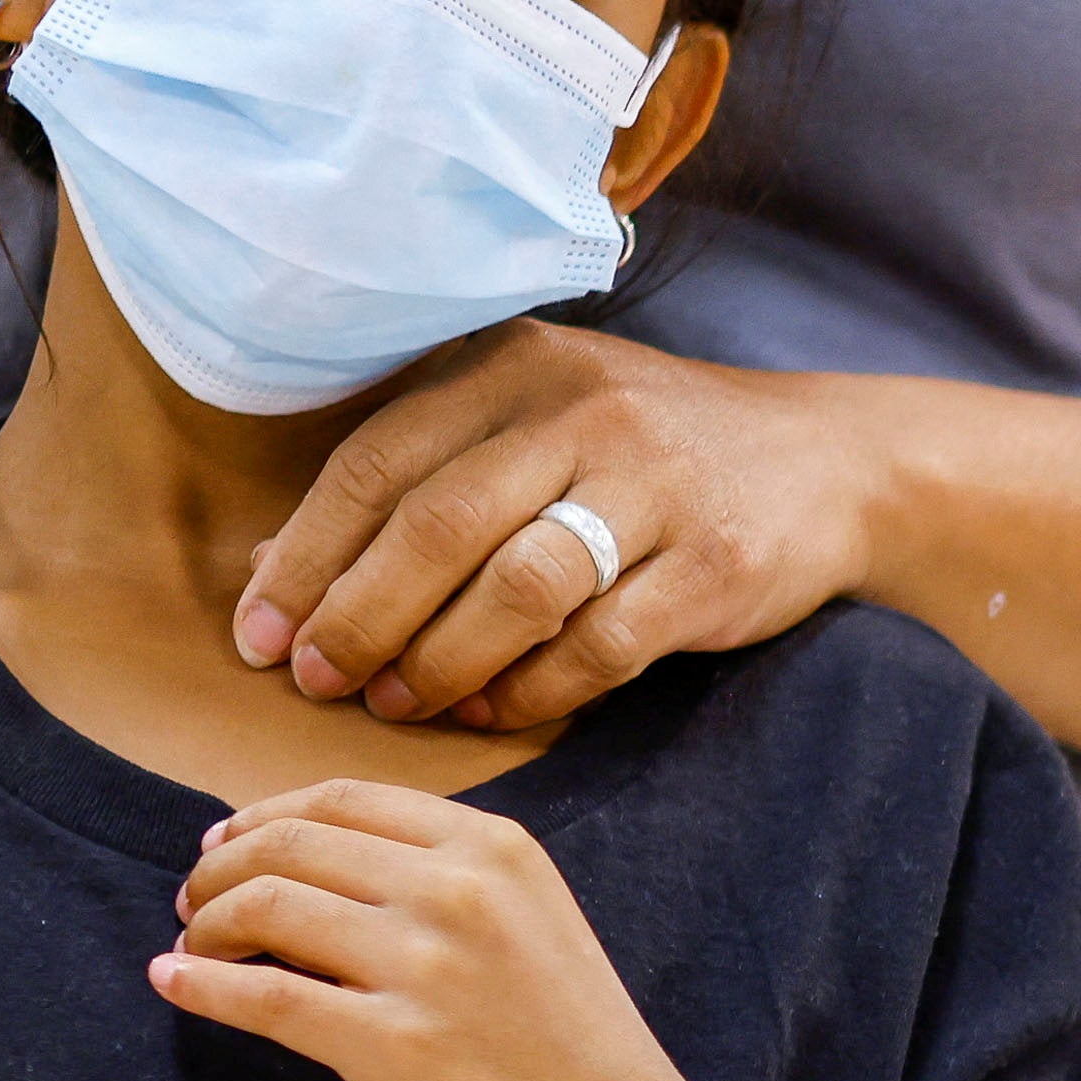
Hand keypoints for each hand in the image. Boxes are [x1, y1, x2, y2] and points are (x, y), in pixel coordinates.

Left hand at [160, 781, 757, 1080]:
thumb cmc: (578, 1052)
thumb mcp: (534, 925)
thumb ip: (447, 880)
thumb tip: (312, 866)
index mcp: (494, 847)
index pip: (341, 799)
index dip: (264, 816)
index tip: (228, 845)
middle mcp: (457, 889)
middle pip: (289, 842)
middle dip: (220, 867)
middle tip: (193, 903)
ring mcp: (425, 966)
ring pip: (265, 905)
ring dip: (205, 922)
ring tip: (193, 947)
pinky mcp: (392, 1046)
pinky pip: (263, 997)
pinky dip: (200, 984)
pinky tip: (172, 983)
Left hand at [234, 323, 887, 738]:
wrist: (819, 460)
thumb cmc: (637, 455)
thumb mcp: (528, 429)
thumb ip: (415, 483)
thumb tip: (271, 573)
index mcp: (515, 365)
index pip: (380, 459)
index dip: (308, 555)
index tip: (262, 633)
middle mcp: (582, 411)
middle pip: (439, 524)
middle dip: (361, 616)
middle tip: (318, 682)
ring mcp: (656, 487)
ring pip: (518, 589)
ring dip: (441, 661)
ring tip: (396, 704)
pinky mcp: (714, 566)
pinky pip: (601, 647)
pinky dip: (532, 692)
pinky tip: (489, 714)